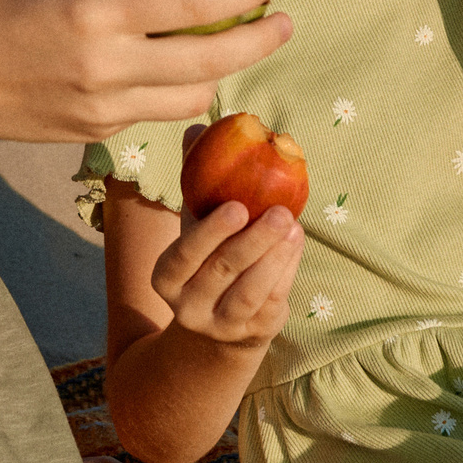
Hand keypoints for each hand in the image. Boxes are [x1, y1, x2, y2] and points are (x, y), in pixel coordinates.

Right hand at [0, 0, 288, 142]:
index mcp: (96, 14)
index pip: (193, 3)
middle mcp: (106, 68)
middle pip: (212, 60)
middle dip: (259, 40)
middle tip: (283, 21)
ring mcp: (102, 110)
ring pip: (192, 96)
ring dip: (221, 69)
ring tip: (232, 42)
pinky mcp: (94, 136)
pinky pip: (155, 112)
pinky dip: (178, 88)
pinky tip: (177, 66)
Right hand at [151, 123, 304, 351]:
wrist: (218, 324)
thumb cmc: (207, 255)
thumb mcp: (195, 221)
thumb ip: (196, 177)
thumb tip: (198, 128)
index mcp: (166, 277)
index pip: (185, 255)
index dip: (211, 233)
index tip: (238, 206)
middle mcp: (189, 308)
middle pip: (222, 272)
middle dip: (254, 241)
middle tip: (281, 211)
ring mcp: (222, 326)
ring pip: (250, 293)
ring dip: (275, 256)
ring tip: (292, 225)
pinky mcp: (255, 334)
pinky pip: (273, 300)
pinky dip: (287, 270)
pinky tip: (296, 242)